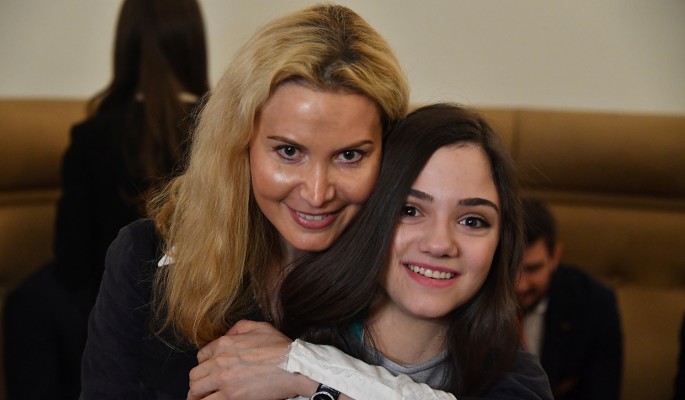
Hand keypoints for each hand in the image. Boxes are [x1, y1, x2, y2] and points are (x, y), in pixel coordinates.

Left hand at [187, 320, 316, 399]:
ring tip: (203, 398)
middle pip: (195, 375)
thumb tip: (229, 332)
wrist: (294, 365)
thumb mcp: (260, 327)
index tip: (209, 372)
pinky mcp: (231, 396)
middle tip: (204, 388)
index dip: (204, 365)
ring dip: (198, 395)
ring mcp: (223, 379)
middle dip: (199, 382)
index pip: (201, 356)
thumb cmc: (281, 348)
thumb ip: (240, 327)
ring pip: (195, 391)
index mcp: (225, 343)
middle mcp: (219, 360)